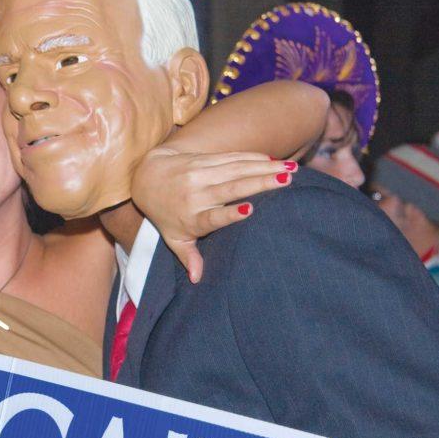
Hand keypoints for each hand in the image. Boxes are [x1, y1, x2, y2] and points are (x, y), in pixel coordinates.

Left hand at [131, 148, 294, 282]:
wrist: (148, 178)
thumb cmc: (165, 215)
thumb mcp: (174, 238)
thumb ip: (188, 256)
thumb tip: (197, 279)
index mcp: (192, 218)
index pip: (212, 217)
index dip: (230, 214)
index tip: (249, 210)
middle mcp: (196, 194)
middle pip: (231, 188)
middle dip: (260, 183)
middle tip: (286, 180)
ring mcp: (201, 174)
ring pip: (236, 169)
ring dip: (264, 168)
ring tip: (290, 169)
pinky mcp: (204, 159)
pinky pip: (232, 158)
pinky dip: (253, 159)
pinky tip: (274, 161)